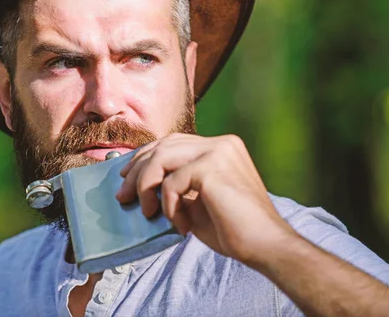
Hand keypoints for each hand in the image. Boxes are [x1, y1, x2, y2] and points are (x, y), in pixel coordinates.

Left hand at [117, 133, 294, 265]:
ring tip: (147, 212)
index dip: (145, 157)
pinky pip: (172, 182)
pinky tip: (179, 225)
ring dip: (146, 186)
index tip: (126, 177)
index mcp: (221, 147)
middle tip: (123, 196)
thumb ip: (177, 187)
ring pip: (162, 157)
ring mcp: (218, 151)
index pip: (173, 142)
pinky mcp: (212, 167)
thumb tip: (141, 186)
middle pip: (163, 145)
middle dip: (137, 170)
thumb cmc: (234, 229)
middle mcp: (221, 142)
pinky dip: (168, 205)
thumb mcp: (197, 201)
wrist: (265, 245)